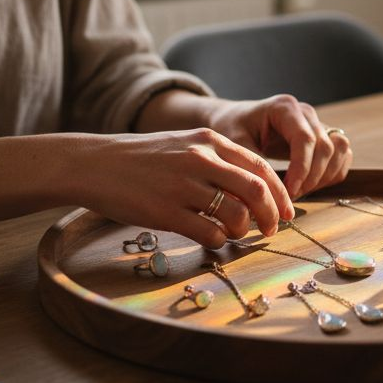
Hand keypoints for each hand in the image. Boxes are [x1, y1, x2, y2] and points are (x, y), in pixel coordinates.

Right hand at [72, 129, 293, 247]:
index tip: (287, 212)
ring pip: (236, 215)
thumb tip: (254, 190)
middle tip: (272, 230)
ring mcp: (183, 186)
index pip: (260, 167)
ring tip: (234, 233)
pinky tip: (212, 240)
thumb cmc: (142, 159)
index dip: (280, 194)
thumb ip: (217, 160)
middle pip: (256, 191)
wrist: (95, 164)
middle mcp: (200, 159)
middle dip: (272, 216)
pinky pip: (209, 234)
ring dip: (243, 230)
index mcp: (209, 140)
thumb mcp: (184, 145)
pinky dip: (219, 242)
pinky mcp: (166, 212)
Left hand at [206, 94, 353, 198]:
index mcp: (285, 108)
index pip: (305, 139)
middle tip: (289, 198)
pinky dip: (331, 175)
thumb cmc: (232, 128)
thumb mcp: (233, 142)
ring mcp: (318, 124)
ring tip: (297, 193)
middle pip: (325, 147)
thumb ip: (250, 163)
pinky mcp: (323, 137)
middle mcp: (306, 113)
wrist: (236, 120)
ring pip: (339, 151)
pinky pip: (342, 157)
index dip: (301, 168)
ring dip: (323, 177)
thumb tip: (264, 192)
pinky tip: (310, 187)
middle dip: (311, 178)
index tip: (288, 192)